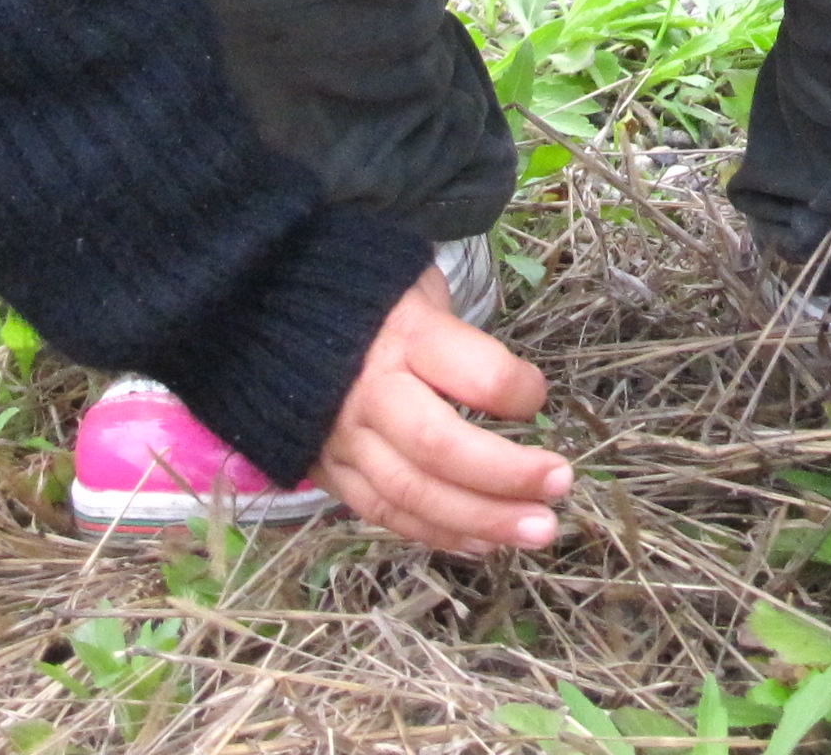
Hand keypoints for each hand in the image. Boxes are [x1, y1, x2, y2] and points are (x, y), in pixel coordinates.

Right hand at [312, 267, 573, 553]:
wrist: (269, 317)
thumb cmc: (370, 299)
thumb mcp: (419, 287)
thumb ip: (462, 335)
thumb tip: (519, 385)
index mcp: (404, 337)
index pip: (476, 374)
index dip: (520, 391)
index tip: (539, 397)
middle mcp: (371, 394)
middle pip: (442, 448)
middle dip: (507, 475)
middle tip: (561, 486)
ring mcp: (345, 441)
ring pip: (414, 494)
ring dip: (482, 520)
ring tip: (538, 530)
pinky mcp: (329, 474)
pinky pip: (385, 514)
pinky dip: (437, 534)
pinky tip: (484, 543)